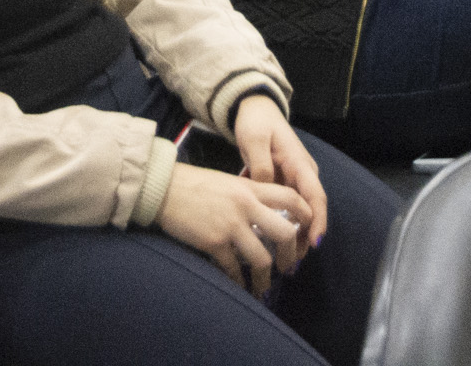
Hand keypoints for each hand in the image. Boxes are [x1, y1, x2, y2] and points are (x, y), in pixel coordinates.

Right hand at [156, 163, 311, 291]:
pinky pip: (233, 269)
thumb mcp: (228, 182)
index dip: (306, 216)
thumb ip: (248, 195)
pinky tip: (238, 286)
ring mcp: (230, 225)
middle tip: (287, 266)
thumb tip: (264, 216)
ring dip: (265, 278)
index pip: (291, 198)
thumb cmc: (193, 184)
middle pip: (284, 233)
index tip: (306, 233)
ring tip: (262, 287)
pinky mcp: (214, 242)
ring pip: (262, 258)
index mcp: (250, 188)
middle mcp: (246, 206)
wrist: (163, 188)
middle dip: (290, 255)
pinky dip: (238, 281)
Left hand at [229, 96, 327, 259]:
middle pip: (310, 210)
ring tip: (284, 261)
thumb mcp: (254, 140)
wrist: (254, 108)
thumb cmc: (256, 122)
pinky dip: (284, 224)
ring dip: (295, 234)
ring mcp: (295, 178)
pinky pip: (288, 207)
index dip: (317, 221)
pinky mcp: (284, 182)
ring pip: (300, 211)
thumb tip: (264, 191)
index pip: (315, 196)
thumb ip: (261, 166)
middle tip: (292, 264)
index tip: (314, 243)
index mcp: (300, 163)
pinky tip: (273, 242)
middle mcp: (303, 173)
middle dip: (305, 237)